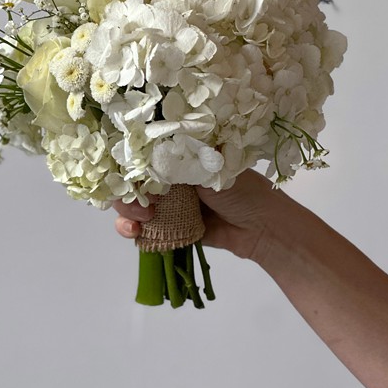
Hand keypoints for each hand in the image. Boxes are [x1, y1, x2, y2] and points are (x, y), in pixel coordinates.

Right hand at [114, 169, 280, 262]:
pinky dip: (132, 229)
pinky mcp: (168, 226)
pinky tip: (136, 234)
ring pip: (131, 203)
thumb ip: (175, 163)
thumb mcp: (207, 168)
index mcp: (179, 154)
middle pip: (131, 179)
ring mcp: (167, 202)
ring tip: (139, 224)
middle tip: (143, 207)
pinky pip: (142, 226)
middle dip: (127, 193)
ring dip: (126, 212)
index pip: (141, 153)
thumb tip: (145, 156)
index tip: (134, 177)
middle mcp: (169, 175)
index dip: (129, 163)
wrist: (261, 228)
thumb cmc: (239, 189)